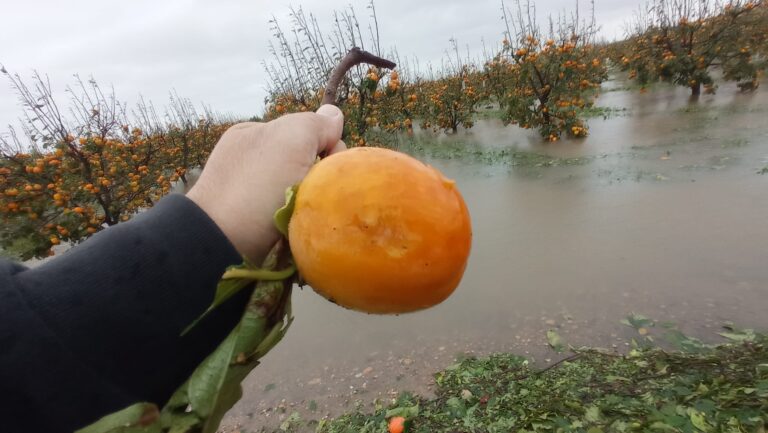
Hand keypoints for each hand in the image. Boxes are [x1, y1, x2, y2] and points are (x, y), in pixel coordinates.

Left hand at [186, 104, 344, 263]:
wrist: (220, 243)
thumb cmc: (256, 185)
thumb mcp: (291, 137)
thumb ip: (316, 123)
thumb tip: (335, 116)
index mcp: (257, 136)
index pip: (309, 135)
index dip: (327, 147)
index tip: (326, 164)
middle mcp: (253, 163)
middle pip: (308, 164)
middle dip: (319, 177)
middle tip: (315, 193)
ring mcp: (252, 197)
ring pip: (303, 193)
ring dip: (312, 202)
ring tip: (307, 215)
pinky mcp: (255, 228)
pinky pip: (291, 219)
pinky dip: (298, 222)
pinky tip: (297, 230)